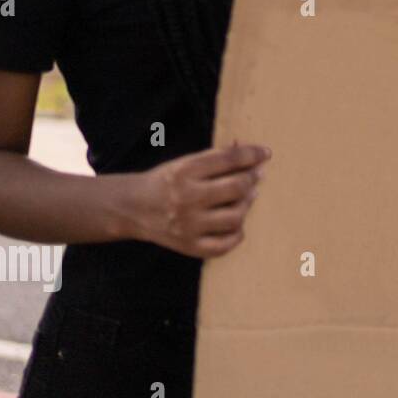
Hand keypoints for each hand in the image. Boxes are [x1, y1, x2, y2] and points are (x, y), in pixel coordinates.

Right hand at [127, 143, 270, 257]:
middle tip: (255, 177)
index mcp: (184, 171)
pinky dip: (236, 234)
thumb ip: (218, 157)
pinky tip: (235, 224)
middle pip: (236, 188)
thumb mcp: (186, 162)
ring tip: (245, 199)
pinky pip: (225, 245)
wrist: (133, 209)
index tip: (265, 154)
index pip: (228, 160)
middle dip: (252, 179)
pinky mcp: (189, 246)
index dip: (252, 154)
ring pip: (235, 217)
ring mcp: (188, 225)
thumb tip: (251, 151)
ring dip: (246, 206)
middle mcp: (187, 198)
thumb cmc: (167, 181)